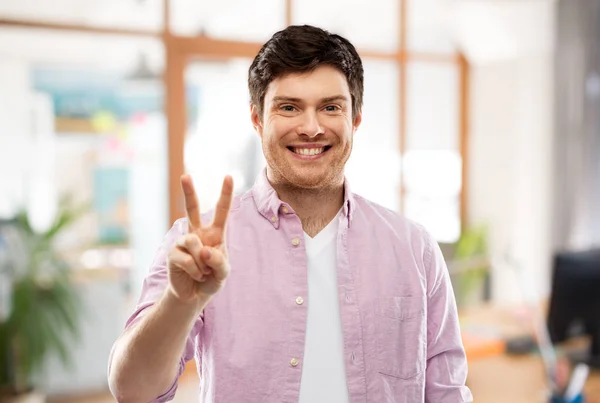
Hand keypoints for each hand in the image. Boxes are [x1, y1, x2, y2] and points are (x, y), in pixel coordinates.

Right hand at [167, 174, 233, 304]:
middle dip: (188, 192)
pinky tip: (195, 275)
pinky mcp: (173, 253)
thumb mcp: (223, 273)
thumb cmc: (211, 279)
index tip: (229, 176)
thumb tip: (204, 250)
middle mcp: (197, 233)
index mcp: (215, 233)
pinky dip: (196, 271)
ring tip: (203, 272)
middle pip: (192, 208)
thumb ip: (220, 262)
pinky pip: (188, 259)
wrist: (194, 295)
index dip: (225, 194)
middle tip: (185, 176)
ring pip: (195, 243)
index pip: (221, 211)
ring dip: (203, 263)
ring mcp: (183, 242)